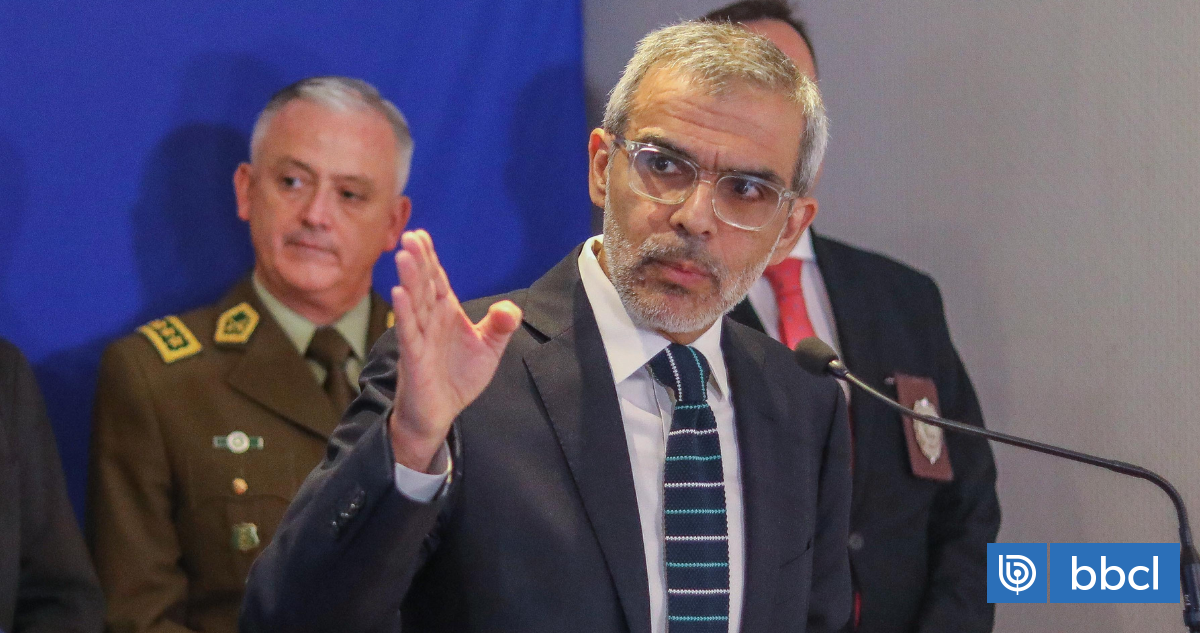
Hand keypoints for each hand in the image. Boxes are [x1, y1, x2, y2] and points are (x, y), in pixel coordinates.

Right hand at [387, 230, 521, 472]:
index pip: (438, 280)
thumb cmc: (459, 377)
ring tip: (402, 256)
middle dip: (418, 261)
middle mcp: (430, 321)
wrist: (440, 412)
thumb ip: (501, 325)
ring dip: (409, 280)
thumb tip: (508, 308)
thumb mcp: (489, 348)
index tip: (421, 235)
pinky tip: (398, 294)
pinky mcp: (414, 358)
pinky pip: (408, 333)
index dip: (430, 258)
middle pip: (424, 286)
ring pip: (414, 304)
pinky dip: (403, 313)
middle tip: (409, 236)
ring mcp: (420, 338)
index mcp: (446, 313)